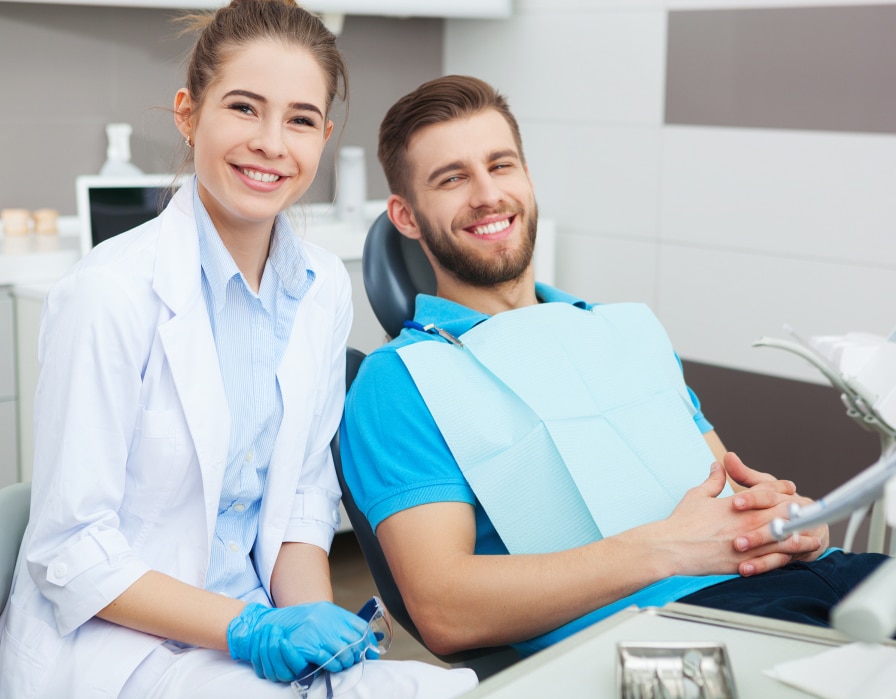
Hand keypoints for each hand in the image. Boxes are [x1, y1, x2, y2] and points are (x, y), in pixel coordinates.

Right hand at [227, 601, 369, 682]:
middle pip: (354, 641)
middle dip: (357, 654)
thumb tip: (359, 637)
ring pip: (344, 652)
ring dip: (346, 662)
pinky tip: (332, 666)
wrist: (269, 623)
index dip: (367, 640)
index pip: (359, 626)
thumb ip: (337, 623)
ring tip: (344, 665)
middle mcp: (327, 620)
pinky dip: (332, 665)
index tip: (370, 650)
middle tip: (356, 660)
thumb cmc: (295, 621)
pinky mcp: (308, 645)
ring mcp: (318, 632)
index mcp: (332, 611)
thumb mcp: (319, 615)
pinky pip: (328, 659)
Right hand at [661, 461, 821, 576]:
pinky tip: (794, 557)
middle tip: (810, 509)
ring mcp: (746, 543)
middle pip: (779, 513)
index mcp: (736, 504)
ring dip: (798, 535)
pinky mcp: (742, 563)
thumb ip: (713, 480)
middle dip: (795, 510)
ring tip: (812, 536)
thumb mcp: (697, 495)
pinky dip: (785, 557)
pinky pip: (770, 560)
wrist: (672, 547)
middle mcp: (745, 522)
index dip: (780, 488)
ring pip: (780, 538)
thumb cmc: (682, 522)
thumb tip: (717, 466)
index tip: (789, 488)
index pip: (765, 491)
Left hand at [723, 452, 827, 572]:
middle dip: (755, 528)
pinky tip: (744, 569)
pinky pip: (779, 560)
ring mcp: (793, 534)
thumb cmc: (777, 504)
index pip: (768, 494)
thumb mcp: (763, 487)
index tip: (734, 502)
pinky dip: (762, 565)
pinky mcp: (793, 553)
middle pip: (774, 519)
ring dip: (758, 546)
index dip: (752, 497)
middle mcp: (790, 513)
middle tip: (735, 536)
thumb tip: (727, 456)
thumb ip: (744, 475)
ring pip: (778, 540)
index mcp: (782, 495)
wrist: (809, 526)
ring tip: (738, 549)